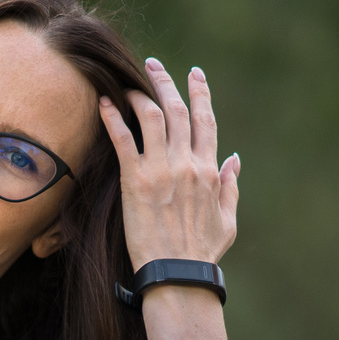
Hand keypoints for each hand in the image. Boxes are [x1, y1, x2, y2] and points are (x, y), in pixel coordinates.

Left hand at [99, 59, 239, 270]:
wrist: (177, 275)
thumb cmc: (201, 254)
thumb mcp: (227, 220)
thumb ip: (230, 186)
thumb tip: (234, 159)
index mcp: (208, 171)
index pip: (206, 121)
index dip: (200, 94)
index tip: (195, 74)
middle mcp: (187, 164)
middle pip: (178, 110)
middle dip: (166, 82)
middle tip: (153, 65)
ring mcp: (161, 171)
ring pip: (153, 117)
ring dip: (141, 95)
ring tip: (129, 82)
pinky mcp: (135, 182)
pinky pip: (123, 140)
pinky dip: (113, 118)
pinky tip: (104, 103)